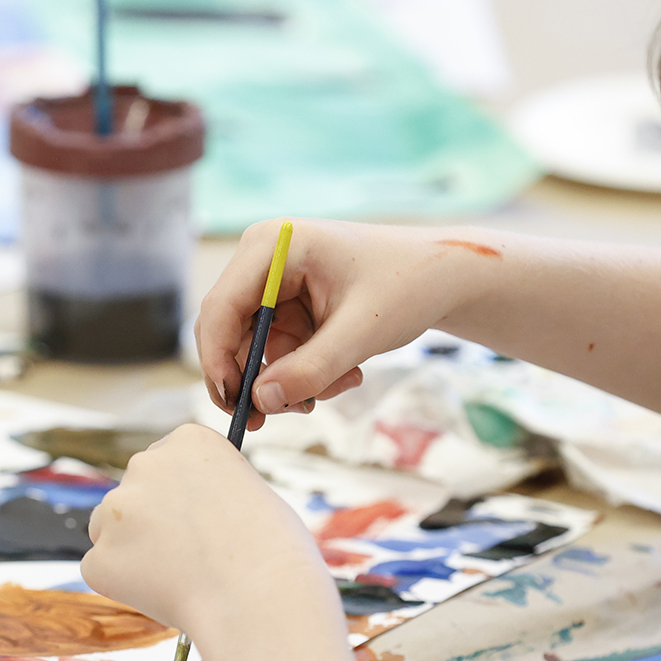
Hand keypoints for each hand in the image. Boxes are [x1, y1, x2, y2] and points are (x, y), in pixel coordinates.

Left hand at [81, 424, 333, 637]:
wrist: (258, 599)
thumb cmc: (273, 552)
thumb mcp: (251, 492)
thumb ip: (209, 489)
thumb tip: (187, 512)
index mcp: (188, 441)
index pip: (167, 461)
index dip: (182, 495)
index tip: (195, 517)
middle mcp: (145, 464)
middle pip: (134, 492)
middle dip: (151, 520)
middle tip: (186, 554)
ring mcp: (116, 510)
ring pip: (110, 529)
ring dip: (132, 549)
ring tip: (179, 577)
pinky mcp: (100, 556)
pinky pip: (103, 569)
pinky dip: (125, 585)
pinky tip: (164, 594)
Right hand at [196, 218, 500, 430]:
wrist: (443, 277)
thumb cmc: (408, 286)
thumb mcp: (362, 332)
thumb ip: (312, 368)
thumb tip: (260, 401)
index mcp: (273, 246)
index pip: (221, 307)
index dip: (218, 359)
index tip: (234, 404)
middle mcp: (262, 260)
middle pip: (229, 334)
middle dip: (259, 378)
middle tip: (287, 414)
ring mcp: (273, 284)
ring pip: (254, 352)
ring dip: (291, 380)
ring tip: (344, 383)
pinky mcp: (288, 307)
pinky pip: (277, 355)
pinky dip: (304, 373)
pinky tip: (345, 374)